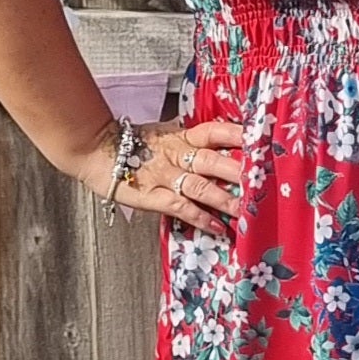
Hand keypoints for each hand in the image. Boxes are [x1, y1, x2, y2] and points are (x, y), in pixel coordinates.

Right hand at [79, 113, 246, 235]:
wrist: (94, 150)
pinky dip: (201, 218)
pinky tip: (219, 228)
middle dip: (239, 171)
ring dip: (226, 199)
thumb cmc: (133, 144)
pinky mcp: (153, 196)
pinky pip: (181, 207)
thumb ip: (190, 140)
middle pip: (213, 160)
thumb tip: (224, 143)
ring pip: (201, 186)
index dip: (237, 135)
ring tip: (247, 210)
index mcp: (181, 136)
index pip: (214, 131)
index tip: (261, 140)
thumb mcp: (164, 134)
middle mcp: (176, 154)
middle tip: (263, 180)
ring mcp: (165, 176)